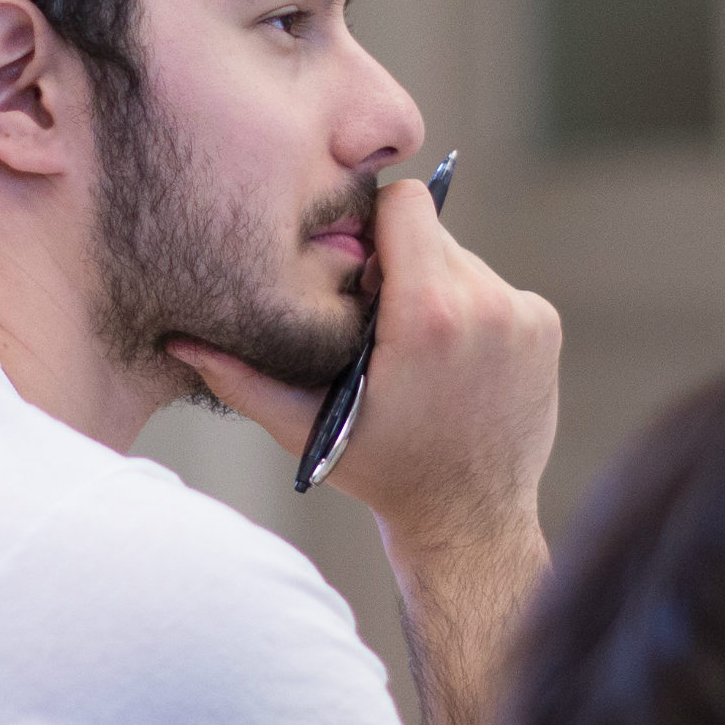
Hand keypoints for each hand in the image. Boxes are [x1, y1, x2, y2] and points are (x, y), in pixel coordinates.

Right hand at [173, 169, 560, 572]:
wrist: (469, 521)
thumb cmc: (381, 471)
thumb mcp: (305, 424)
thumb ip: (241, 377)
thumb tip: (178, 339)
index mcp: (429, 314)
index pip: (404, 203)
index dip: (373, 225)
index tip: (358, 273)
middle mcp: (487, 304)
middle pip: (431, 232)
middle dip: (401, 263)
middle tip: (380, 323)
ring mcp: (524, 315)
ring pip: (464, 260)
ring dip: (436, 288)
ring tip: (417, 350)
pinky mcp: (546, 326)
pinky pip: (497, 288)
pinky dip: (473, 311)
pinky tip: (454, 363)